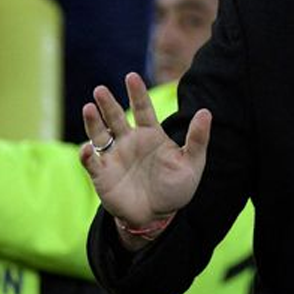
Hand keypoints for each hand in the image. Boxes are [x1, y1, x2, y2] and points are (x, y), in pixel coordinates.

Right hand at [80, 72, 210, 247]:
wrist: (158, 216)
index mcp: (151, 135)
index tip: (131, 77)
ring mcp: (114, 157)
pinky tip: (88, 147)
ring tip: (89, 107)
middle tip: (101, 90)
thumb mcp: (192, 163)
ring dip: (93, 122)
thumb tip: (206, 111)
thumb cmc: (176, 188)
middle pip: (116, 117)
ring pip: (100, 134)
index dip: (137, 93)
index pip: (142, 109)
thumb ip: (198, 138)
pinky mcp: (102, 175)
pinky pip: (91, 161)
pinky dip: (87, 154)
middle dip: (108, 104)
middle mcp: (129, 141)